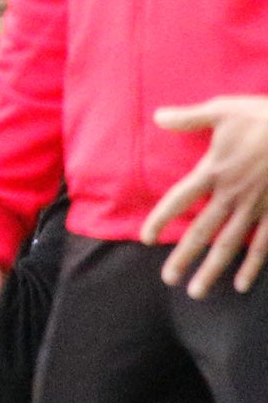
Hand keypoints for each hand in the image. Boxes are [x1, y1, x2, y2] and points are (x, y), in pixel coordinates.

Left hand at [148, 97, 267, 296]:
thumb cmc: (265, 117)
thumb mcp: (224, 110)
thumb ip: (190, 118)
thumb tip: (158, 116)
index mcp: (214, 171)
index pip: (179, 200)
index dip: (161, 219)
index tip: (146, 238)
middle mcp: (232, 194)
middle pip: (201, 231)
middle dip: (184, 257)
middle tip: (169, 280)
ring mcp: (257, 206)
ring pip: (230, 245)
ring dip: (213, 269)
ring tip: (198, 292)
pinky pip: (264, 244)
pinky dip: (253, 265)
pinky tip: (242, 284)